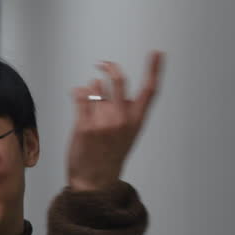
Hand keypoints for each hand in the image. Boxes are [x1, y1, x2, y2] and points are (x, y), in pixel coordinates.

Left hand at [66, 51, 162, 191]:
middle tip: (102, 64)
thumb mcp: (126, 134)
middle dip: (109, 67)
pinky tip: (77, 94)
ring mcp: (103, 122)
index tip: (157, 53)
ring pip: (95, 87)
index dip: (154, 69)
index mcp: (136, 121)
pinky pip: (80, 95)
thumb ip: (123, 111)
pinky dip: (78, 92)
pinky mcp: (84, 125)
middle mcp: (122, 119)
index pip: (150, 90)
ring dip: (90, 88)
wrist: (94, 181)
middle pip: (118, 80)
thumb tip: (112, 88)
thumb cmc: (109, 156)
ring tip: (88, 101)